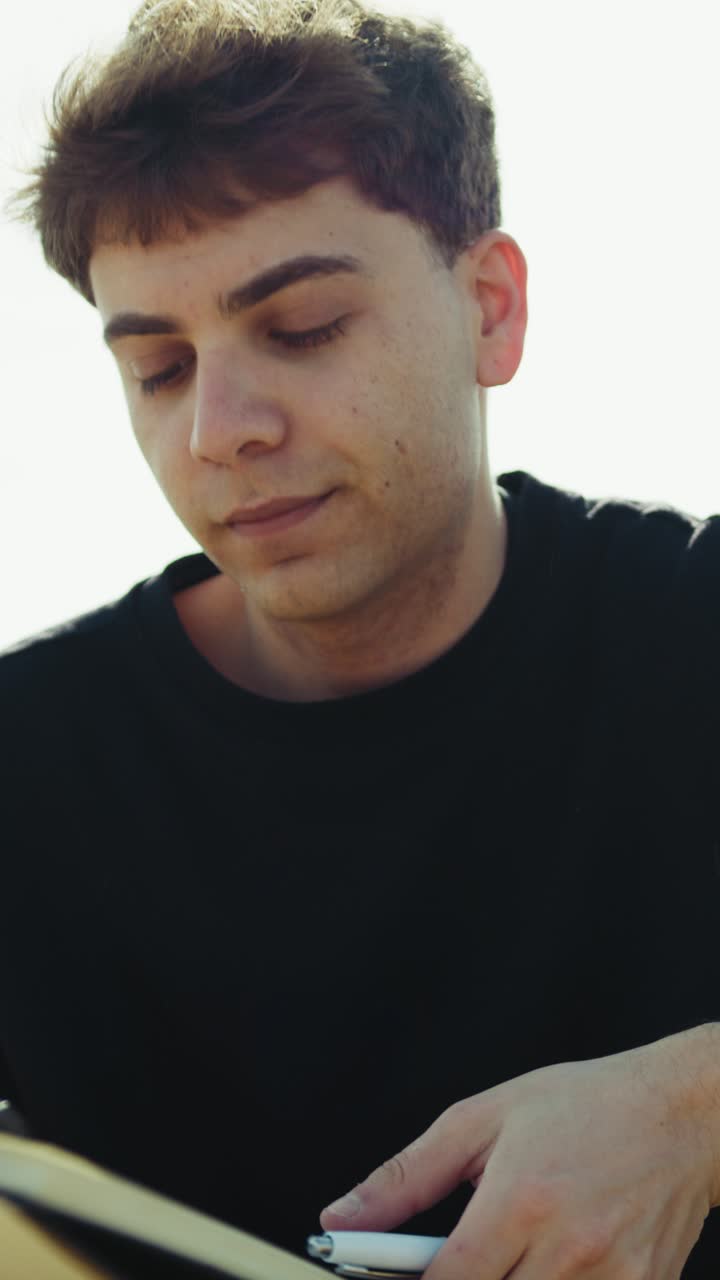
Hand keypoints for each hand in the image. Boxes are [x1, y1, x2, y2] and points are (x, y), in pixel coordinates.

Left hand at [320, 1029, 719, 1278]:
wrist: (680, 1113)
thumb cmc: (583, 1105)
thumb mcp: (482, 1119)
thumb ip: (406, 1177)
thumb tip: (340, 1217)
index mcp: (519, 1200)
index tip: (385, 1279)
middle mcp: (567, 1251)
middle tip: (457, 1260)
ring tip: (508, 1252)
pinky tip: (546, 1264)